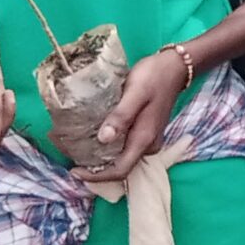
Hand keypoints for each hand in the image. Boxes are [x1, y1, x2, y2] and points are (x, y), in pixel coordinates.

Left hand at [79, 48, 186, 183]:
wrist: (174, 68)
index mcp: (144, 138)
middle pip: (120, 167)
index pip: (120, 170)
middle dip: (94, 168)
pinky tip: (94, 136)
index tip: (74, 170)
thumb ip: (121, 116)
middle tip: (70, 157)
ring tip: (77, 147)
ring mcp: (148, 140)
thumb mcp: (135, 92)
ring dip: (100, 158)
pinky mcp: (145, 132)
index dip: (97, 176)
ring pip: (122, 158)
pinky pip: (125, 148)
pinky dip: (108, 147)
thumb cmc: (154, 77)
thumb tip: (103, 139)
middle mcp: (147, 145)